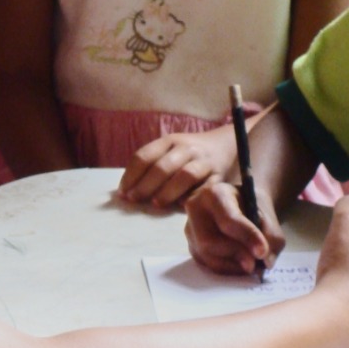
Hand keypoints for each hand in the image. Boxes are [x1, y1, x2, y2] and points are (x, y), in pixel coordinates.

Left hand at [119, 126, 237, 206]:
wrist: (226, 146)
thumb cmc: (189, 154)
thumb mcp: (170, 150)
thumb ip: (152, 165)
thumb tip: (125, 191)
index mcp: (169, 140)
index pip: (144, 156)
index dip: (130, 175)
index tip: (122, 192)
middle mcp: (186, 148)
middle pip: (162, 166)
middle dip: (145, 185)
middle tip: (134, 199)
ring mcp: (203, 161)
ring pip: (184, 175)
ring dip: (168, 191)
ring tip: (156, 203)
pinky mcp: (219, 176)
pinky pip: (204, 189)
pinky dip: (192, 197)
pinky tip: (181, 206)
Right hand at [183, 179, 284, 274]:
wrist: (238, 205)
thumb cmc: (251, 208)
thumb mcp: (267, 215)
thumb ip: (272, 236)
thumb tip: (266, 261)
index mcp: (215, 194)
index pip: (228, 219)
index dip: (246, 237)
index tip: (262, 252)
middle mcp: (195, 210)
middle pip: (209, 241)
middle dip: (235, 255)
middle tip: (255, 264)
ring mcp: (190, 229)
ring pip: (206, 256)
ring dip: (231, 265)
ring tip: (251, 265)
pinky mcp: (191, 246)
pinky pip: (205, 264)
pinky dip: (226, 269)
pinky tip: (239, 265)